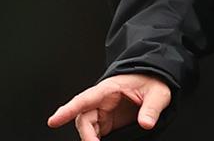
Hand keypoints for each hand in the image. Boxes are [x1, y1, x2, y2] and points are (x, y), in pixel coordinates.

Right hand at [48, 73, 171, 140]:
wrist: (155, 79)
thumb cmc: (152, 80)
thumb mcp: (158, 92)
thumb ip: (151, 108)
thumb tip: (146, 123)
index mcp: (110, 88)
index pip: (85, 99)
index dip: (68, 109)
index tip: (54, 121)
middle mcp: (102, 100)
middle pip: (83, 118)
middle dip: (86, 134)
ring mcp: (104, 111)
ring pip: (88, 127)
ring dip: (90, 138)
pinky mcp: (108, 121)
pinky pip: (96, 132)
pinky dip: (95, 139)